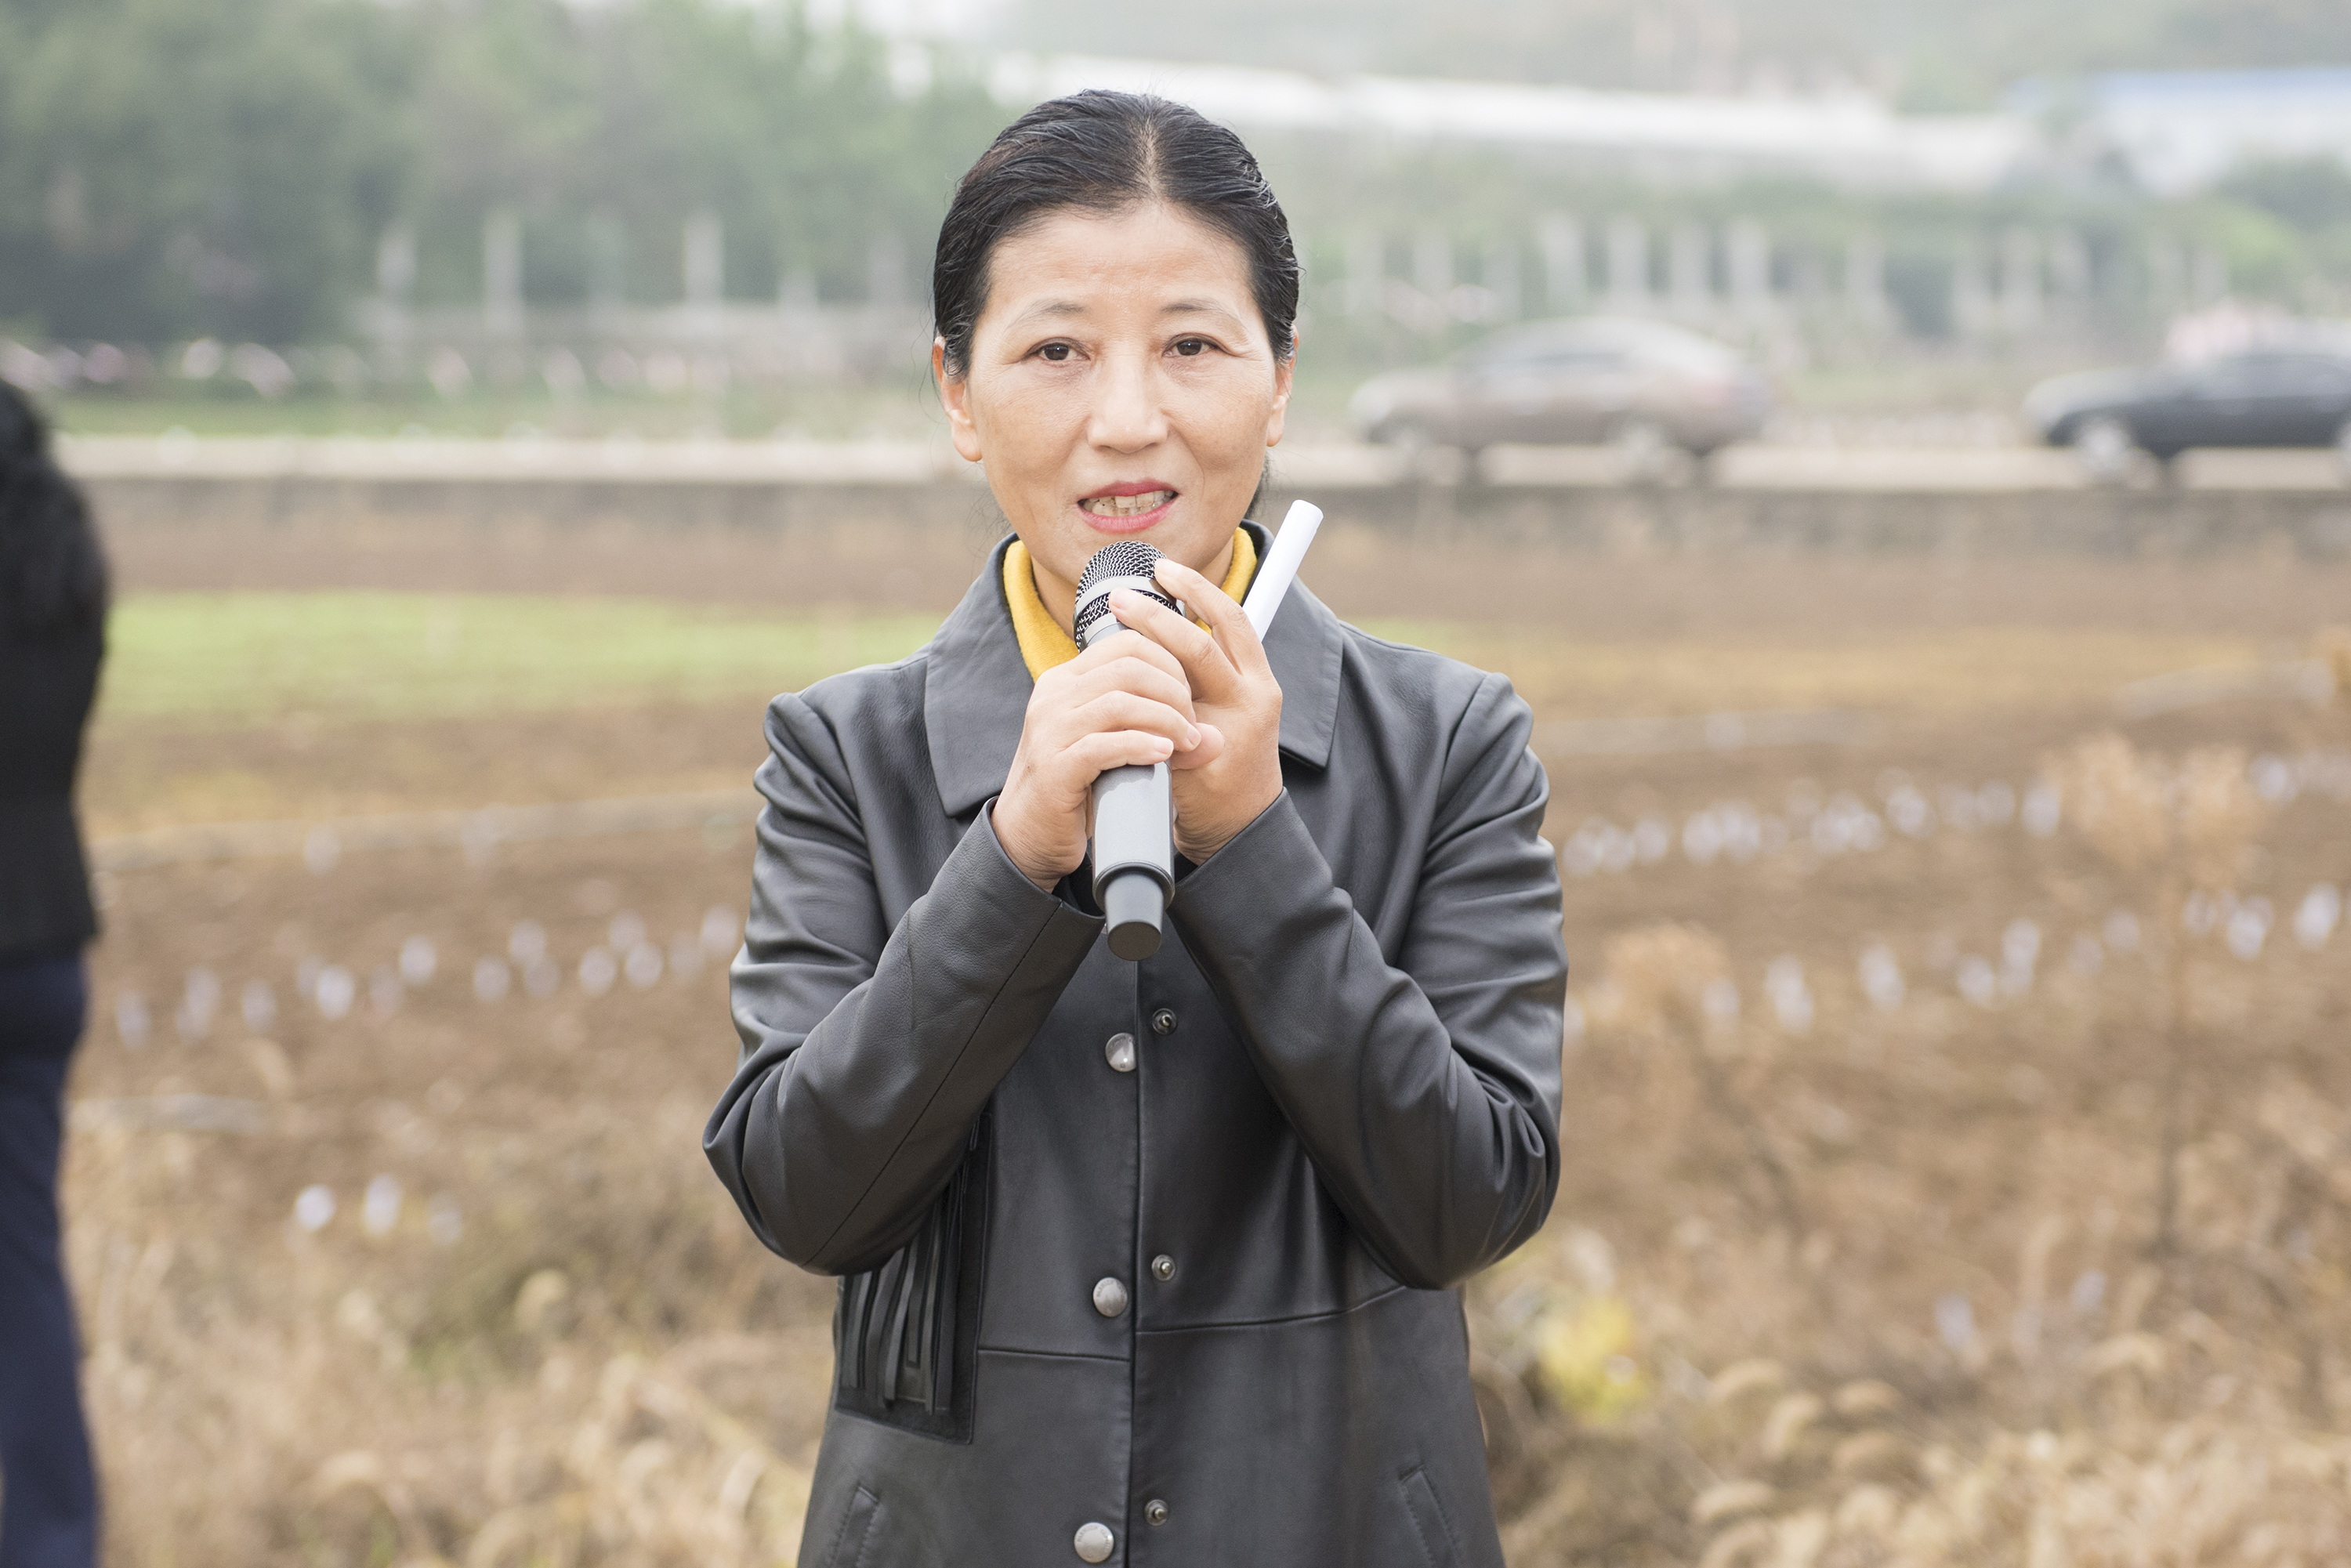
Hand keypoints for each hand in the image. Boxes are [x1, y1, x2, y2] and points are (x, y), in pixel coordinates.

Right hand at [992, 628, 1211, 889]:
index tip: (1191, 696)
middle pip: (1127, 668)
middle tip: (1193, 724)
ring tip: (1187, 741)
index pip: (1127, 645)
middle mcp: (1053, 697)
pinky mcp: (1053, 768)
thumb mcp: (1113, 746)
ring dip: (1165, 719)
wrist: (1030, 836)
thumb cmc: (1078, 786)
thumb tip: (1216, 737)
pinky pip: (1103, 745)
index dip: (1170, 663)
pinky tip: (1164, 754)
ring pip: (1118, 702)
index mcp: (1065, 680)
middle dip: (1173, 692)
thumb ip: (1153, 730)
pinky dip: (1140, 746)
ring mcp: (1049, 731)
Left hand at [1104, 556, 1283, 863]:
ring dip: (1145, 646)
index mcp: (1257, 679)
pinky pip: (1167, 720)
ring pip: (1186, 674)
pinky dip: (1140, 699)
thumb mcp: (1228, 707)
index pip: (1230, 619)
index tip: (1162, 569)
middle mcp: (1252, 698)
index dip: (1197, 590)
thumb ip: (1204, 676)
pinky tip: (1112, 683)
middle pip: (1203, 642)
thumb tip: (1156, 628)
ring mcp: (1231, 729)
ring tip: (1112, 630)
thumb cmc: (1228, 759)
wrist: (1242, 826)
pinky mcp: (1207, 760)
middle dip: (1158, 615)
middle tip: (1119, 597)